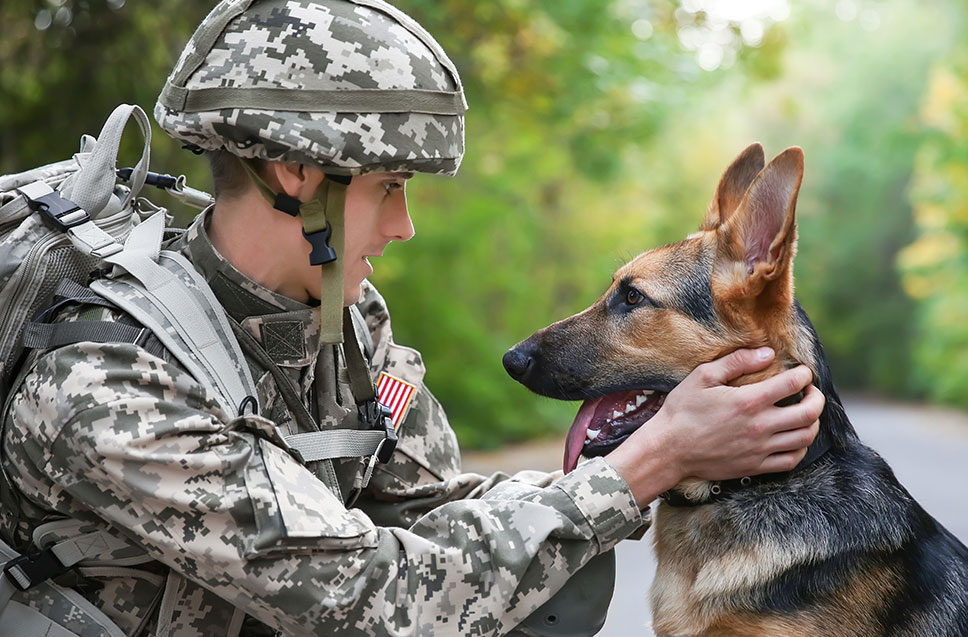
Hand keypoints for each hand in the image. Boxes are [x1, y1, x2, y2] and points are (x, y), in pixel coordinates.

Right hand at [605, 347, 822, 506]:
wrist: (669, 449)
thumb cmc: (682, 410)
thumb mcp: (703, 376)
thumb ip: (736, 361)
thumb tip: (767, 353)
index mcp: (749, 401)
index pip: (793, 384)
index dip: (803, 374)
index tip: (801, 371)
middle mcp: (760, 426)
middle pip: (809, 413)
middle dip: (816, 397)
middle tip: (810, 391)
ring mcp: (760, 449)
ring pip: (805, 437)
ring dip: (812, 422)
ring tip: (805, 413)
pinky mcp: (755, 466)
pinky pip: (791, 460)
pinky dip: (800, 447)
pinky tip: (793, 437)